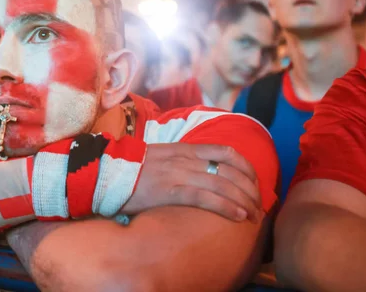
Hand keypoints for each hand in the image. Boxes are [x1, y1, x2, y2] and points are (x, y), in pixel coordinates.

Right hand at [122, 143, 262, 221]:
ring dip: (244, 201)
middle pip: (231, 171)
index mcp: (185, 149)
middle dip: (250, 189)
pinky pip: (205, 198)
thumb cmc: (133, 168)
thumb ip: (182, 160)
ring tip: (253, 214)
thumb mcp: (162, 156)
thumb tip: (201, 172)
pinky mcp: (170, 191)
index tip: (254, 182)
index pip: (226, 152)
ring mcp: (178, 174)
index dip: (247, 167)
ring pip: (223, 185)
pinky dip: (226, 207)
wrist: (107, 172)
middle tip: (258, 204)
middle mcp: (186, 159)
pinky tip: (237, 216)